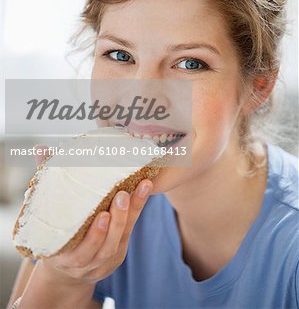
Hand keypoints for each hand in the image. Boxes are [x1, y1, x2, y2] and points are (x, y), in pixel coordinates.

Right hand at [33, 144, 152, 284]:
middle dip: (116, 222)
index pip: (81, 249)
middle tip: (122, 196)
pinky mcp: (117, 254)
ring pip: (119, 241)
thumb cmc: (54, 228)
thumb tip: (40, 148)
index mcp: (65, 255)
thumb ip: (46, 181)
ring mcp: (103, 261)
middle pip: (105, 247)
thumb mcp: (46, 213)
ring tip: (136, 190)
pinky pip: (128, 234)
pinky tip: (143, 191)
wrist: (63, 266)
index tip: (103, 214)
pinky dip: (136, 212)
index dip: (94, 235)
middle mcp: (85, 262)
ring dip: (129, 216)